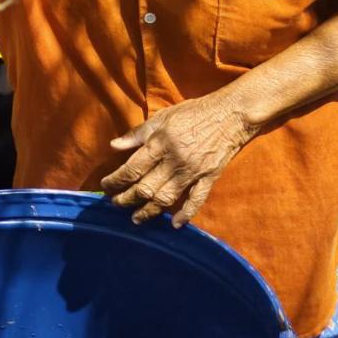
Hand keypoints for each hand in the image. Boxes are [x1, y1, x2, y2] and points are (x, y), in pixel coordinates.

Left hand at [101, 90, 259, 226]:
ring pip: (166, 198)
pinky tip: (174, 224)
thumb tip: (113, 146)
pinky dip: (186, 214)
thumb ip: (136, 134)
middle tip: (115, 203)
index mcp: (160, 144)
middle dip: (126, 199)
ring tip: (135, 218)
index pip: (131, 169)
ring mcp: (193, 171)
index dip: (115, 181)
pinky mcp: (209, 178)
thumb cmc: (193, 113)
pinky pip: (197, 200)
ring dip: (148, 211)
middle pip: (145, 188)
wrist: (232, 114)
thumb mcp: (161, 117)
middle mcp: (174, 161)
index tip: (105, 186)